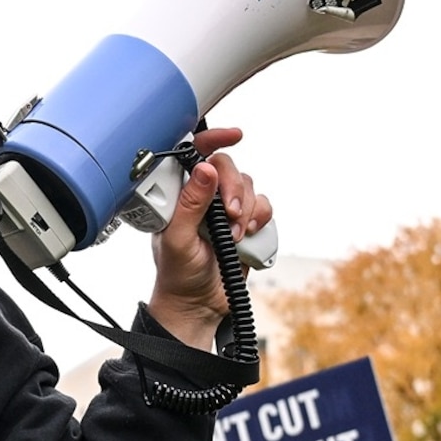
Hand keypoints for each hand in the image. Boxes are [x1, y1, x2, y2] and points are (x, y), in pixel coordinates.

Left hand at [147, 127, 269, 350]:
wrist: (198, 305)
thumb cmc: (178, 275)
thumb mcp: (177, 240)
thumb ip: (190, 204)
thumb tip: (205, 170)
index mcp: (180, 193)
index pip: (196, 154)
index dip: (214, 138)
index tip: (233, 136)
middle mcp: (204, 196)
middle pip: (229, 167)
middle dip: (234, 190)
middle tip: (230, 215)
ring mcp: (226, 210)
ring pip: (249, 187)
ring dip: (246, 212)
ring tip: (233, 237)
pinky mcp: (245, 224)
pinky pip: (263, 207)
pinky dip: (259, 221)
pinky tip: (245, 239)